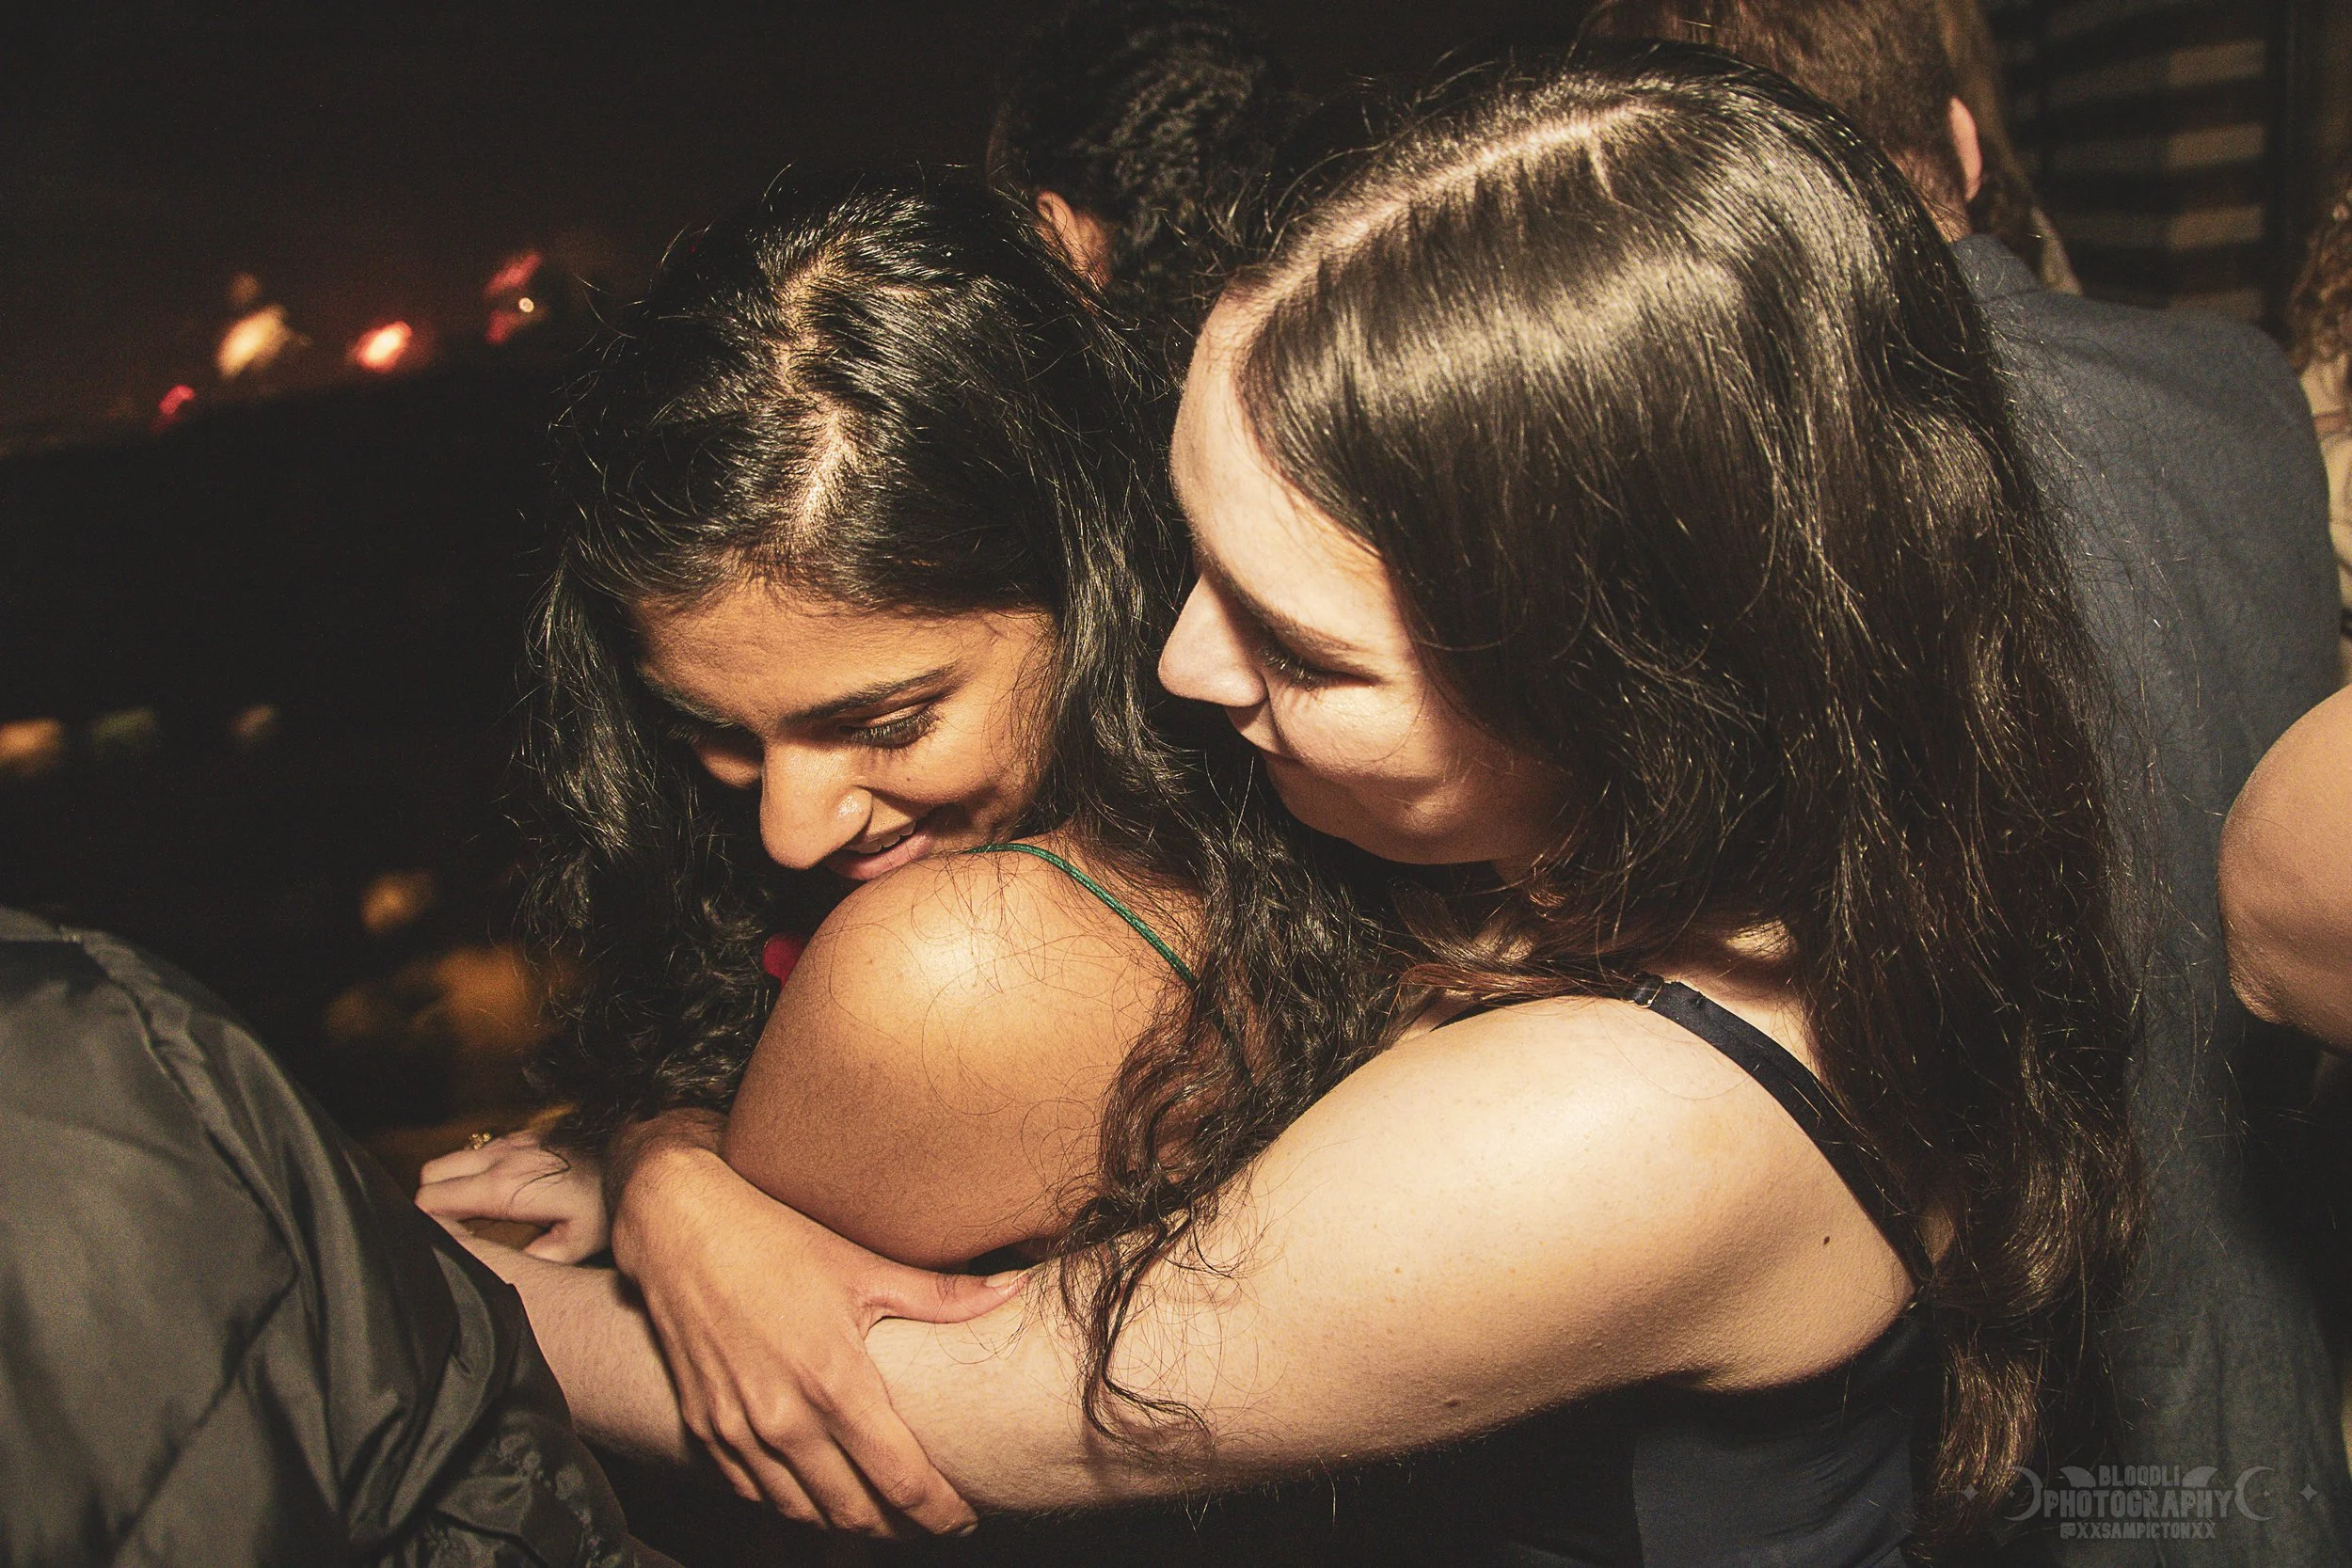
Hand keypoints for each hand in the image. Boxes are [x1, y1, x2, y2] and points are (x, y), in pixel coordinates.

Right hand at [417, 1131, 608, 1261]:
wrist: (635, 1148)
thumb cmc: (609, 1195)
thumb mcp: (578, 1239)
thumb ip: (538, 1258)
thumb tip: (505, 1269)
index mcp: (503, 1186)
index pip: (432, 1198)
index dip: (427, 1222)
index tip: (440, 1241)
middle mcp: (500, 1157)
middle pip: (431, 1172)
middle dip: (430, 1199)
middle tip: (449, 1228)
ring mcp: (510, 1141)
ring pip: (452, 1157)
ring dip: (450, 1183)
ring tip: (468, 1214)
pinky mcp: (523, 1135)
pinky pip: (478, 1150)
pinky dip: (471, 1170)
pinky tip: (494, 1193)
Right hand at [611, 1138, 1019, 1535]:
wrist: (680, 1228)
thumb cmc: (776, 1240)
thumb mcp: (864, 1266)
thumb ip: (943, 1295)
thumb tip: (1014, 1288)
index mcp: (833, 1382)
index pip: (899, 1480)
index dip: (938, 1512)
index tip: (964, 1518)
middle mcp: (783, 1419)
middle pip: (853, 1513)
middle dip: (899, 1529)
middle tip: (930, 1523)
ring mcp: (737, 1430)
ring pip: (801, 1513)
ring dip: (846, 1525)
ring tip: (882, 1516)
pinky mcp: (705, 1428)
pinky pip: (754, 1494)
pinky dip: (792, 1505)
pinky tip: (818, 1494)